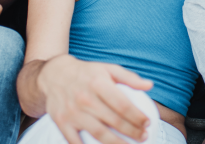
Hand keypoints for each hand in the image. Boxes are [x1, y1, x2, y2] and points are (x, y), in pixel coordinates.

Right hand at [39, 55, 153, 143]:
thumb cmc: (88, 73)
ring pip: (98, 134)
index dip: (137, 116)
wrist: (55, 75)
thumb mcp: (108, 68)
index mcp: (98, 83)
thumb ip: (129, 78)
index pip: (122, 104)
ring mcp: (73, 112)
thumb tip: (150, 85)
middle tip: (143, 136)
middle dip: (131, 131)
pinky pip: (76, 142)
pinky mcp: (62, 123)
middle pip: (113, 121)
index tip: (147, 123)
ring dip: (116, 143)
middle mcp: (85, 99)